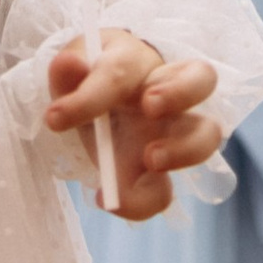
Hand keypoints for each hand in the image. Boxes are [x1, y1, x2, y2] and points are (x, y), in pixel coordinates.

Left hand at [43, 28, 220, 222]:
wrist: (99, 104)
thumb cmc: (91, 79)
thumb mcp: (72, 69)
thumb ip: (68, 67)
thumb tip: (71, 64)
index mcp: (135, 60)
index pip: (121, 71)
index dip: (91, 95)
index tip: (54, 118)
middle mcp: (168, 90)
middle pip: (202, 78)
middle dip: (179, 92)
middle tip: (149, 108)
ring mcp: (174, 129)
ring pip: (207, 134)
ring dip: (182, 148)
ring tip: (150, 159)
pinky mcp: (163, 170)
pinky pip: (167, 191)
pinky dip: (142, 202)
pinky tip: (111, 200)